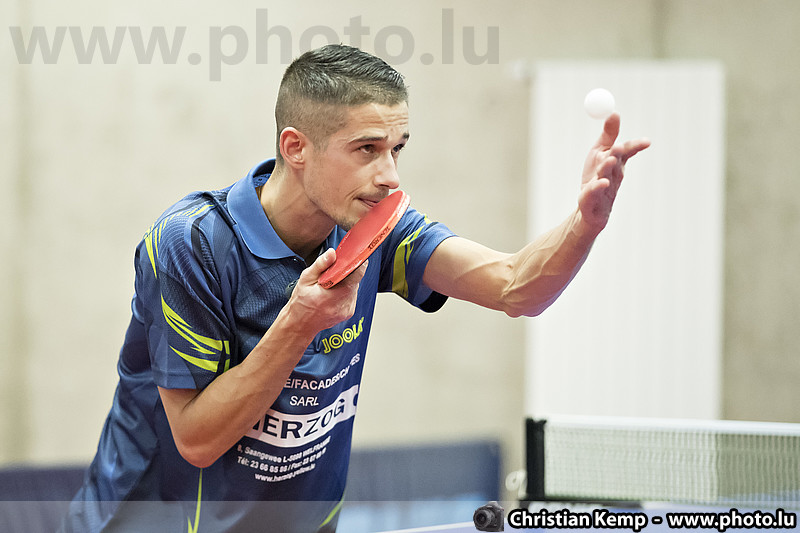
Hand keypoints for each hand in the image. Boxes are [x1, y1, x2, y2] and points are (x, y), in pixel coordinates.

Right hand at [288, 249, 366, 332]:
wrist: (300, 324)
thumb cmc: (301, 303)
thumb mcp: (306, 279)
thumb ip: (321, 265)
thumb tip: (332, 253)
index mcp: (336, 293)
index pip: (357, 273)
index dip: (357, 262)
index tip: (353, 255)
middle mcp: (346, 302)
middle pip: (355, 280)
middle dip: (346, 273)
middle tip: (332, 273)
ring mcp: (349, 308)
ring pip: (353, 288)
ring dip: (345, 283)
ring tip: (330, 285)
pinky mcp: (349, 312)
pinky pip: (351, 296)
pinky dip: (344, 292)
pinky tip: (332, 294)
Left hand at [578, 113, 649, 232]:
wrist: (587, 208)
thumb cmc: (595, 178)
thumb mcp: (599, 154)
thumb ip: (608, 136)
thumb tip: (615, 112)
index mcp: (616, 164)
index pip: (627, 152)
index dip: (636, 146)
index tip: (647, 142)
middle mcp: (612, 176)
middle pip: (616, 162)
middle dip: (618, 154)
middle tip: (619, 146)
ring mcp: (604, 190)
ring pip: (606, 176)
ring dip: (607, 168)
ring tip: (608, 161)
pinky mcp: (592, 202)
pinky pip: (594, 193)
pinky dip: (596, 188)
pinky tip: (600, 184)